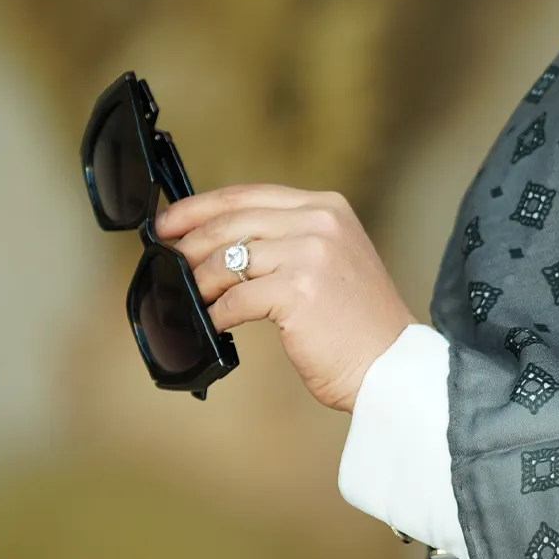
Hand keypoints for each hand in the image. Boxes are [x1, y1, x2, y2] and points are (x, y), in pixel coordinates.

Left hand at [151, 185, 416, 412]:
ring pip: (225, 260)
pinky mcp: (296, 289)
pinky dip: (216, 314)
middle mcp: (320, 221)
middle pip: (230, 223)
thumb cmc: (358, 322)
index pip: (248, 194)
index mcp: (328, 207)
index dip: (198, 207)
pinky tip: (215, 325)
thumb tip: (217, 243)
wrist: (393, 363)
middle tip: (166, 263)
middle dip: (187, 245)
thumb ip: (287, 240)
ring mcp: (310, 252)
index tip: (168, 222)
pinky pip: (233, 298)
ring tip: (193, 300)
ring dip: (198, 284)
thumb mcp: (331, 260)